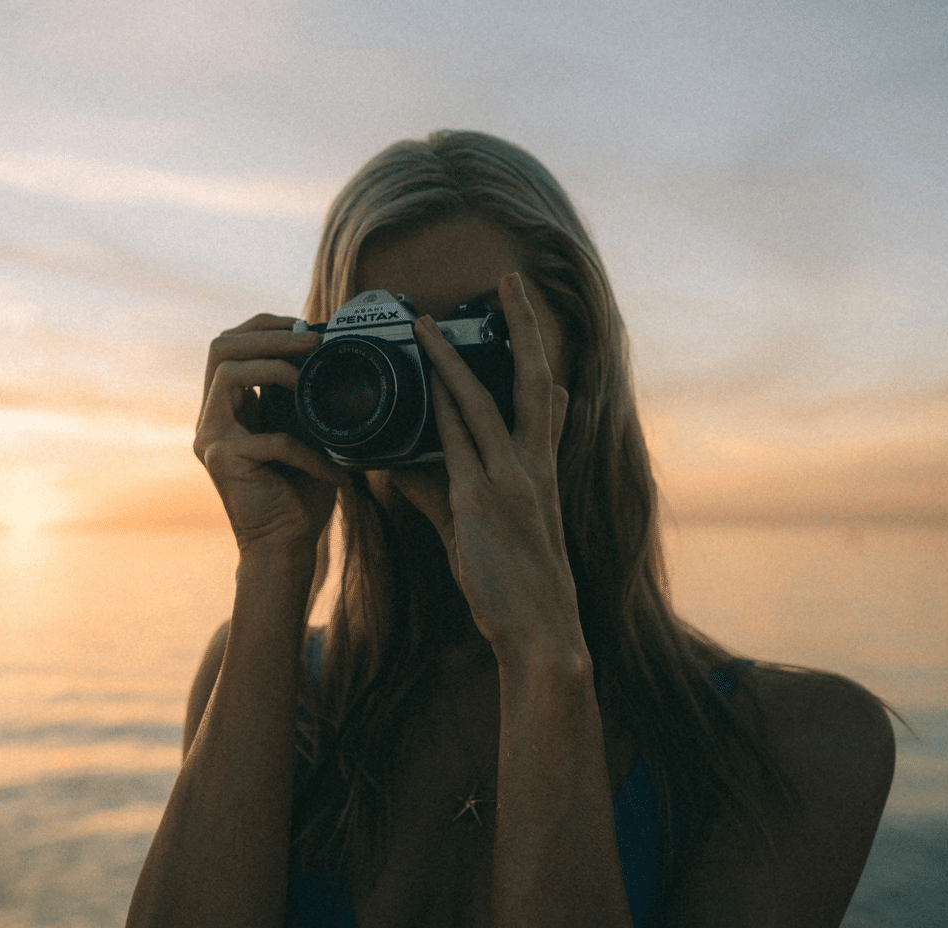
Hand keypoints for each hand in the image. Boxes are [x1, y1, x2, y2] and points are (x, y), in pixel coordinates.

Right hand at [195, 314, 346, 554]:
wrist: (286, 547)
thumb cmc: (299, 492)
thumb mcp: (303, 432)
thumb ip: (299, 397)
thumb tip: (319, 350)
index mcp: (227, 408)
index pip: (229, 346)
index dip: (263, 326)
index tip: (304, 325)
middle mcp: (211, 419)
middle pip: (221, 348)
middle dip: (268, 334)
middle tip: (311, 339)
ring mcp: (211, 438)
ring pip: (228, 373)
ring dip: (274, 365)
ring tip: (310, 378)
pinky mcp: (223, 461)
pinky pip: (270, 436)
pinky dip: (308, 449)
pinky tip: (333, 469)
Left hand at [410, 273, 581, 661]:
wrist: (542, 633)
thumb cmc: (518, 587)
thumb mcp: (485, 530)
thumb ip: (445, 490)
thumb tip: (403, 463)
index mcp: (542, 471)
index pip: (544, 402)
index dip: (537, 359)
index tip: (523, 318)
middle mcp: (534, 467)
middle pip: (532, 382)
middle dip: (523, 329)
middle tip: (509, 281)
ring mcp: (512, 482)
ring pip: (483, 405)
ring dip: (453, 362)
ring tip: (426, 325)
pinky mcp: (485, 503)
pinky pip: (456, 447)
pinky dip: (437, 414)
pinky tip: (417, 387)